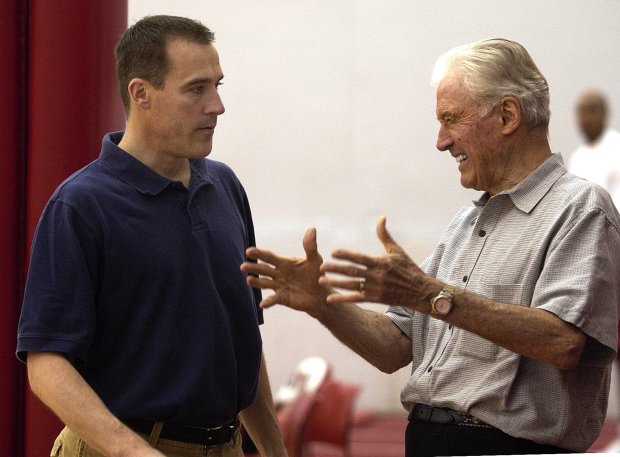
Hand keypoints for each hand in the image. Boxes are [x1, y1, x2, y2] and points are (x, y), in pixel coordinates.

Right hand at [241, 228, 328, 316]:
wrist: (322, 294)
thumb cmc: (317, 274)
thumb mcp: (315, 260)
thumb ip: (310, 247)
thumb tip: (312, 229)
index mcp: (284, 262)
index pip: (269, 257)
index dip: (259, 254)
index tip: (249, 251)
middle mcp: (279, 273)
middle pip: (264, 269)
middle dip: (253, 267)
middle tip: (243, 266)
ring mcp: (279, 286)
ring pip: (265, 283)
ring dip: (256, 282)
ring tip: (248, 280)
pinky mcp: (283, 298)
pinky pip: (273, 299)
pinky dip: (268, 302)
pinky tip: (262, 305)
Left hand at [319, 216, 434, 308]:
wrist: (420, 291)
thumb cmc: (408, 268)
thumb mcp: (397, 250)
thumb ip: (384, 235)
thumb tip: (380, 217)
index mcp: (381, 262)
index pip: (360, 258)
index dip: (346, 255)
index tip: (333, 252)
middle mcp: (377, 276)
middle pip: (353, 272)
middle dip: (336, 269)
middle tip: (321, 267)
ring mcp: (376, 288)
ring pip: (352, 286)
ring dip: (336, 284)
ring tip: (321, 281)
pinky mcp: (376, 298)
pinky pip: (357, 298)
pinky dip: (344, 299)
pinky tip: (330, 299)